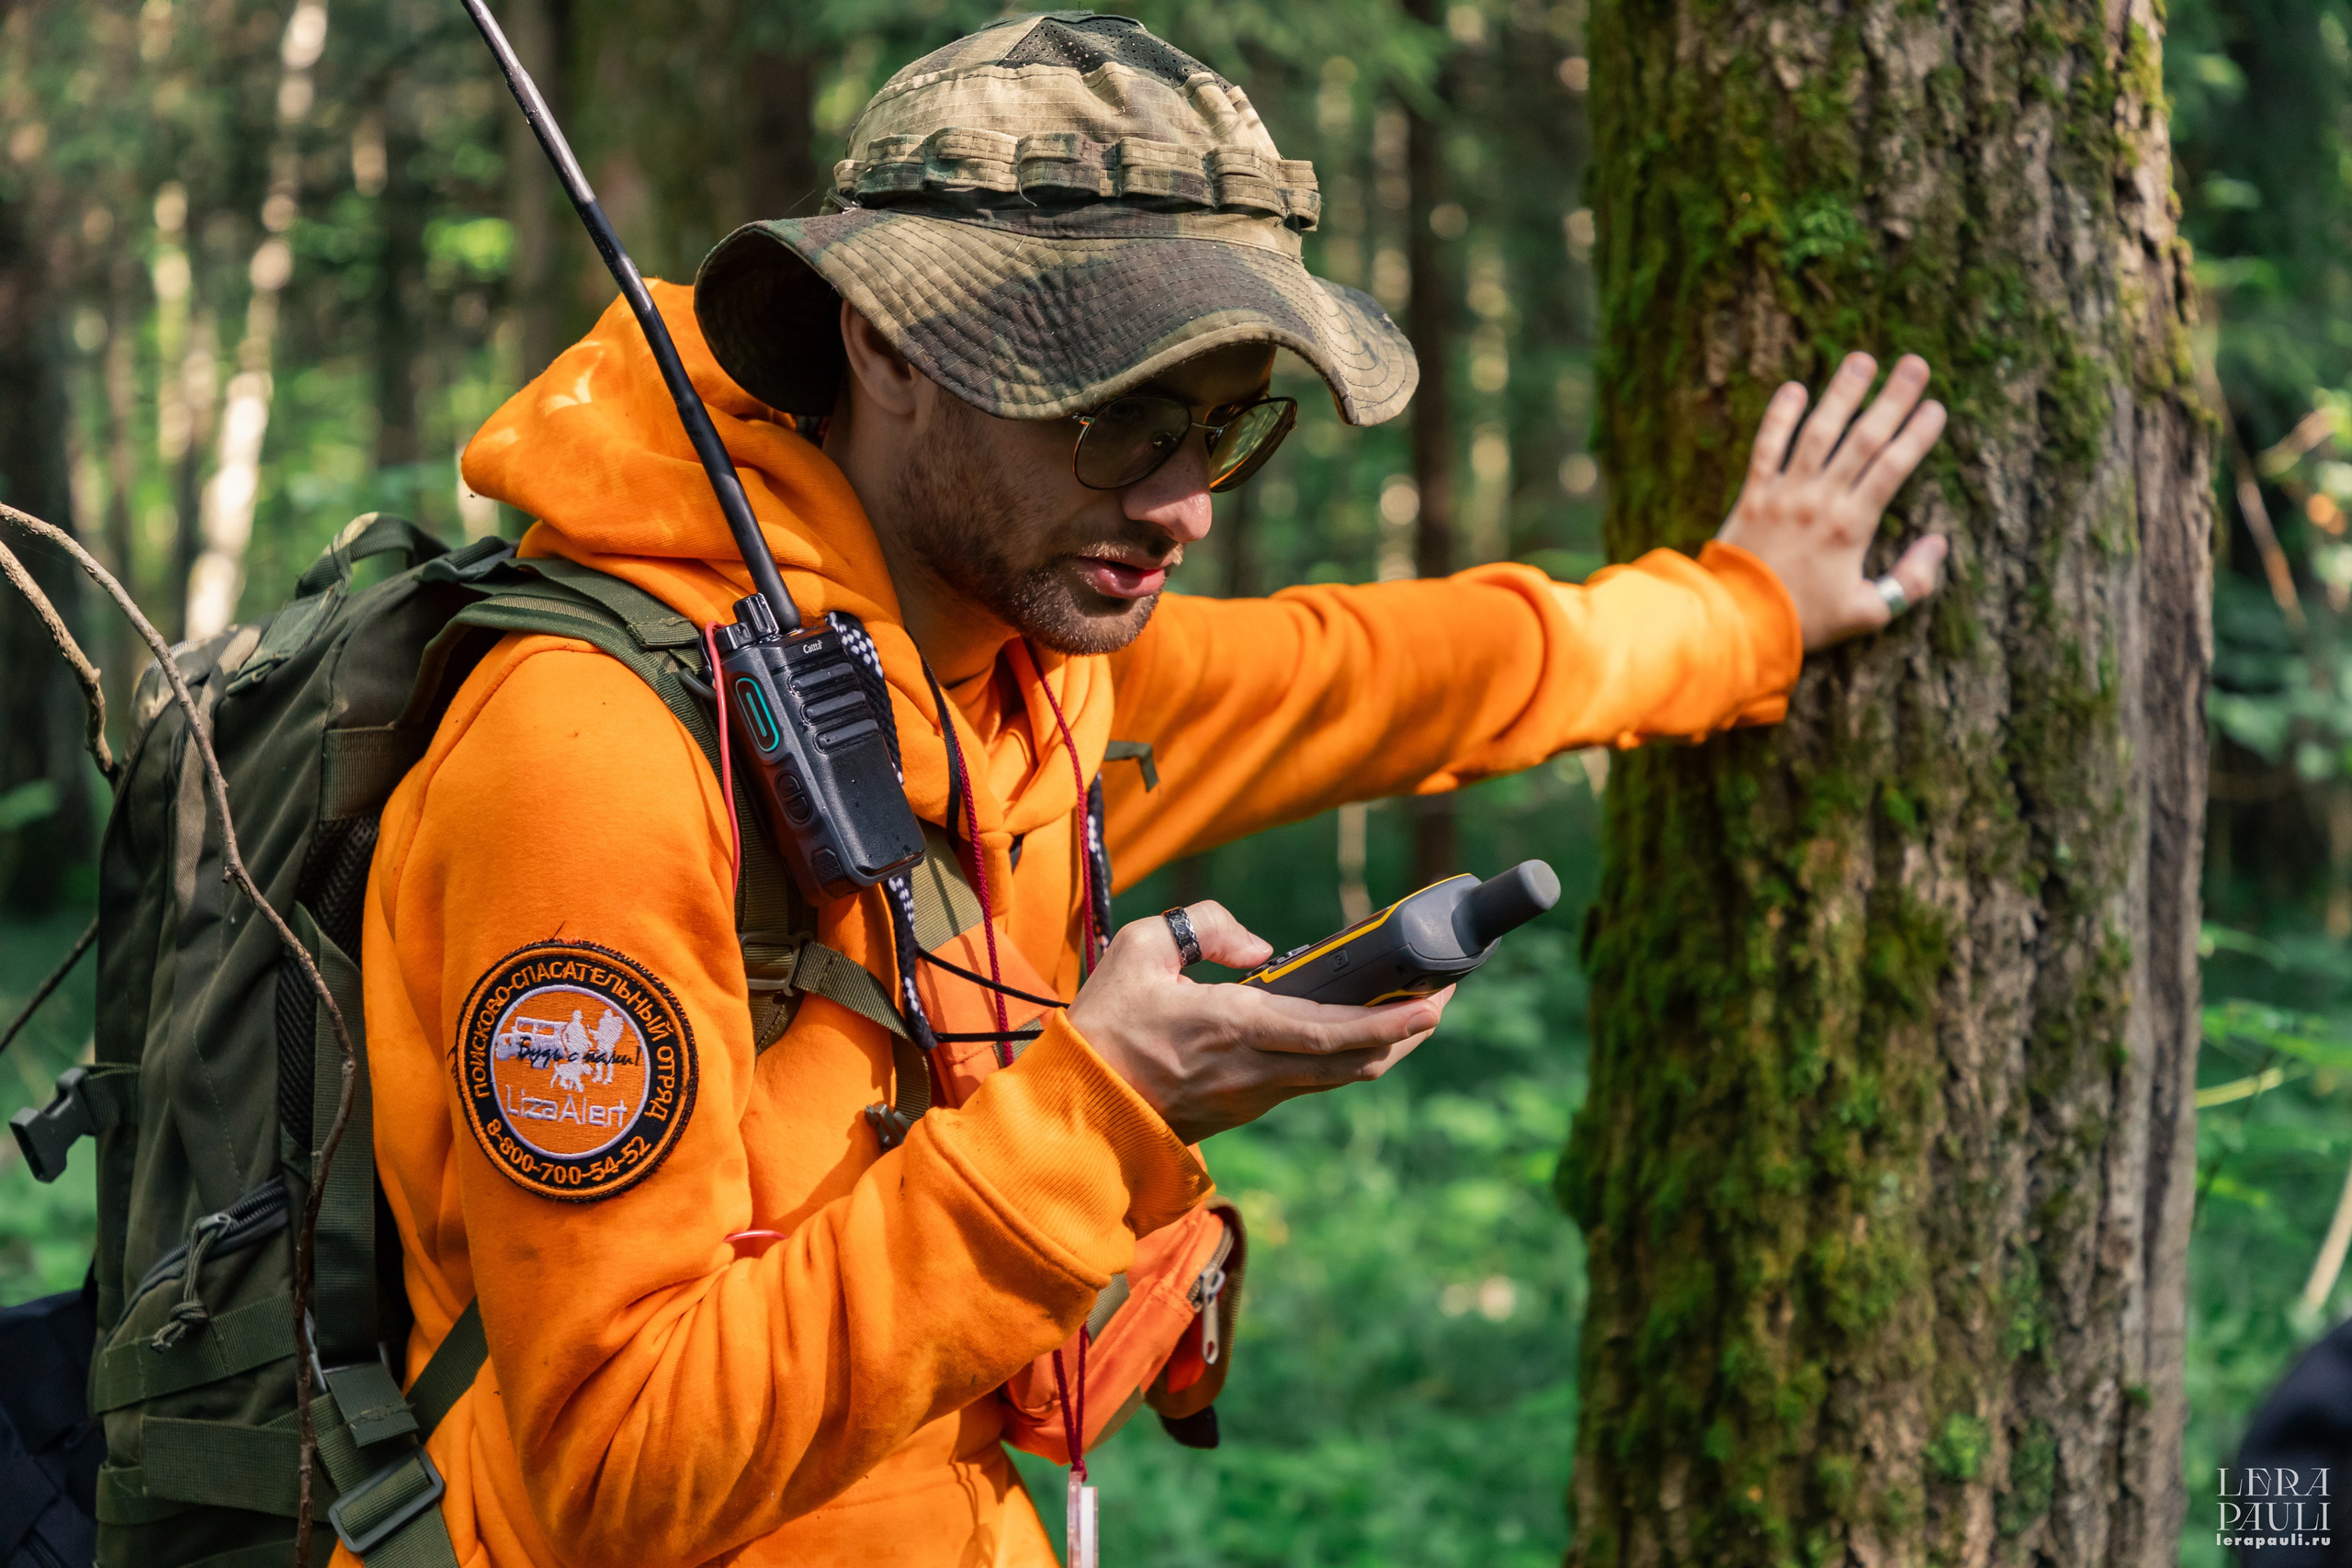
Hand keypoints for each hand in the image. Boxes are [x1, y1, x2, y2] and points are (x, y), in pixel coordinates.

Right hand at [1067, 902, 1450, 1144]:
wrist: (1080, 1111)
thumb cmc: (1106, 1026)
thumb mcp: (1141, 948)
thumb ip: (1206, 927)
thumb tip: (1258, 948)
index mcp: (1235, 1027)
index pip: (1333, 1029)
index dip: (1392, 1021)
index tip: (1435, 1002)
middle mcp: (1257, 1070)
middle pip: (1357, 1062)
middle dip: (1408, 1033)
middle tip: (1440, 997)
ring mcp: (1254, 1096)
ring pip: (1339, 1076)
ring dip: (1382, 1047)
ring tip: (1410, 1010)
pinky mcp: (1245, 1108)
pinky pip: (1311, 1081)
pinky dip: (1344, 1056)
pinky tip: (1352, 1031)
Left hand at [1713, 352, 1949, 649]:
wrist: (1738, 624)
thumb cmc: (1805, 621)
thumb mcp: (1868, 613)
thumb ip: (1911, 581)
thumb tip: (1938, 544)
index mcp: (1851, 527)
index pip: (1893, 469)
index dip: (1917, 435)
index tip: (1937, 407)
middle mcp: (1819, 501)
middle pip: (1863, 439)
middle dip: (1892, 399)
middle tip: (1915, 364)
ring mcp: (1784, 494)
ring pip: (1817, 433)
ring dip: (1841, 394)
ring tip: (1862, 360)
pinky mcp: (1752, 495)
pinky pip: (1766, 448)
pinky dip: (1779, 417)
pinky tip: (1794, 388)